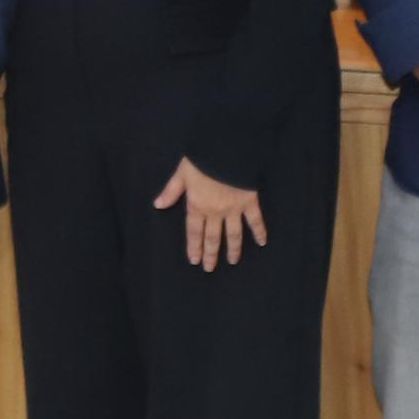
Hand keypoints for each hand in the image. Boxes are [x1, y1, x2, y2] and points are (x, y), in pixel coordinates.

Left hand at [153, 157, 267, 271]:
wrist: (227, 150)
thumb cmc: (202, 159)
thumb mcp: (182, 173)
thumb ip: (171, 191)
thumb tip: (158, 205)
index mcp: (197, 205)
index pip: (194, 232)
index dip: (194, 247)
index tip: (195, 260)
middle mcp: (215, 212)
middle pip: (213, 237)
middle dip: (211, 254)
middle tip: (210, 268)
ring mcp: (234, 209)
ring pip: (233, 234)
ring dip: (233, 249)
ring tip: (233, 261)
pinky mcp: (249, 202)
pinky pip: (255, 220)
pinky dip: (259, 231)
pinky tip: (261, 242)